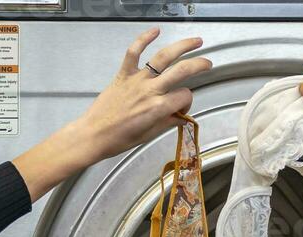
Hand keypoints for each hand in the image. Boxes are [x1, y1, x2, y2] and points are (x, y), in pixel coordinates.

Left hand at [12, 29, 211, 201]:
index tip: (181, 109)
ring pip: (163, 57)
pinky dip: (144, 38)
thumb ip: (167, 123)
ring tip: (196, 41)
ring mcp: (137, 80)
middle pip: (182, 71)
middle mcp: (150, 90)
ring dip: (182, 46)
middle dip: (199, 65)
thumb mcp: (148, 135)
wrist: (93, 135)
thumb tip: (181, 118)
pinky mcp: (123, 74)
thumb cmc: (119, 139)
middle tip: (208, 63)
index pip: (184, 97)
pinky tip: (156, 30)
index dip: (187, 102)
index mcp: (158, 108)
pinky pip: (134, 52)